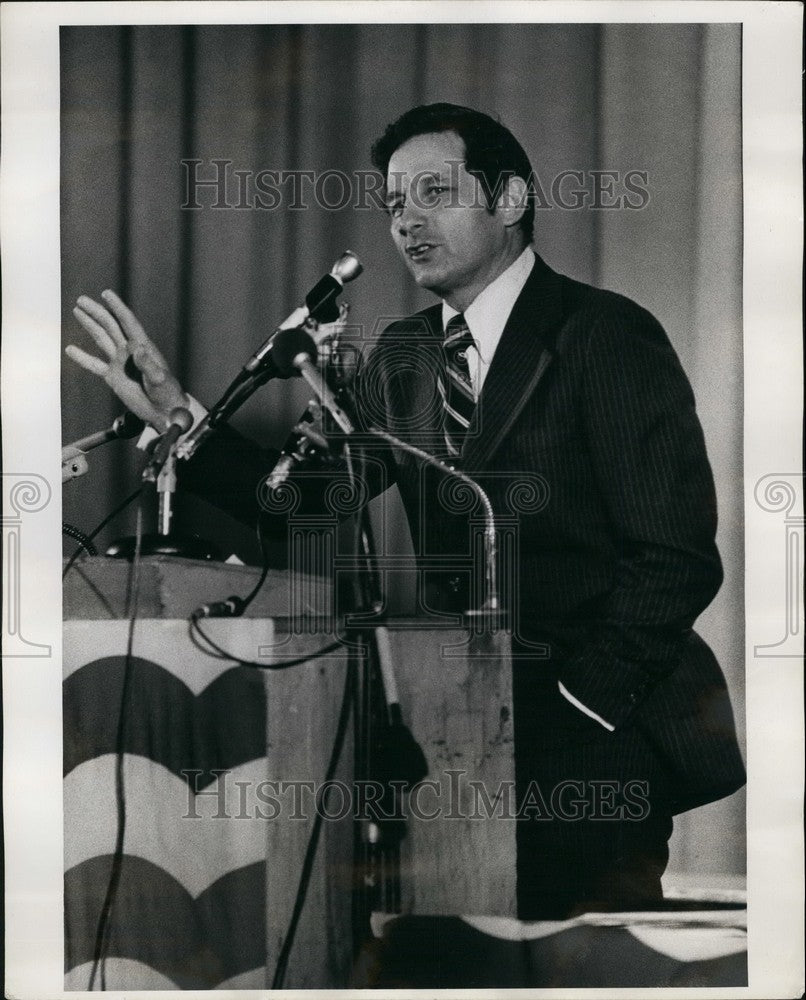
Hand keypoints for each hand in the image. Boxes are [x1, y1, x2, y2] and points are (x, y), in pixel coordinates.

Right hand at [66, 290, 188, 430]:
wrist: (163, 412)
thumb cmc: (167, 393)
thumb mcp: (159, 379)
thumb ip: (148, 365)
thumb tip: (137, 348)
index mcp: (143, 347)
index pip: (128, 322)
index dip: (117, 307)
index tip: (106, 293)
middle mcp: (129, 351)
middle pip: (110, 326)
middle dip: (97, 312)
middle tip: (81, 299)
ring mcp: (120, 362)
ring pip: (101, 339)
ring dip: (89, 325)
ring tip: (77, 311)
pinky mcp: (113, 377)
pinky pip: (94, 365)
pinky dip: (83, 358)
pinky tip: (70, 350)